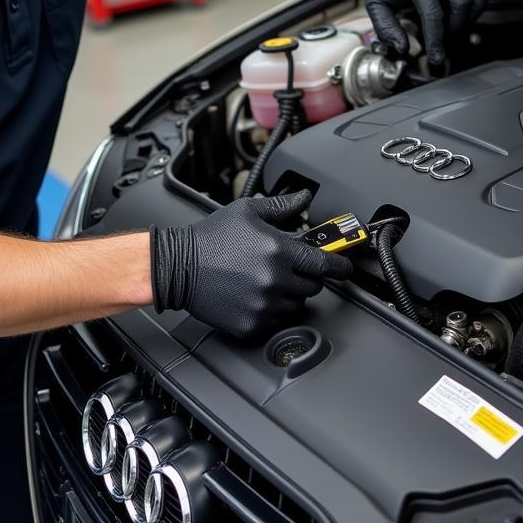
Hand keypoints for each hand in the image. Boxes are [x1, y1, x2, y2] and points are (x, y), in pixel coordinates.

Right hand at [150, 190, 350, 340]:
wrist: (178, 266)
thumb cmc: (210, 238)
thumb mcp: (247, 211)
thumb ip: (281, 206)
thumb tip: (304, 198)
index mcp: (278, 251)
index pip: (323, 264)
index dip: (339, 266)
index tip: (344, 267)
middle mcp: (274, 280)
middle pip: (312, 287)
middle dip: (307, 277)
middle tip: (291, 269)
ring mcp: (263, 305)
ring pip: (295, 306)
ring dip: (290, 295)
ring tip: (268, 281)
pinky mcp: (250, 323)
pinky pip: (275, 321)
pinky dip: (271, 311)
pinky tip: (255, 295)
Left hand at [351, 0, 510, 63]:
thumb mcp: (376, 1)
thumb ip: (386, 27)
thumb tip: (403, 48)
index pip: (434, 15)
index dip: (437, 40)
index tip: (437, 58)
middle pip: (461, 3)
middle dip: (456, 25)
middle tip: (445, 33)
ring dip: (476, 8)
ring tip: (463, 20)